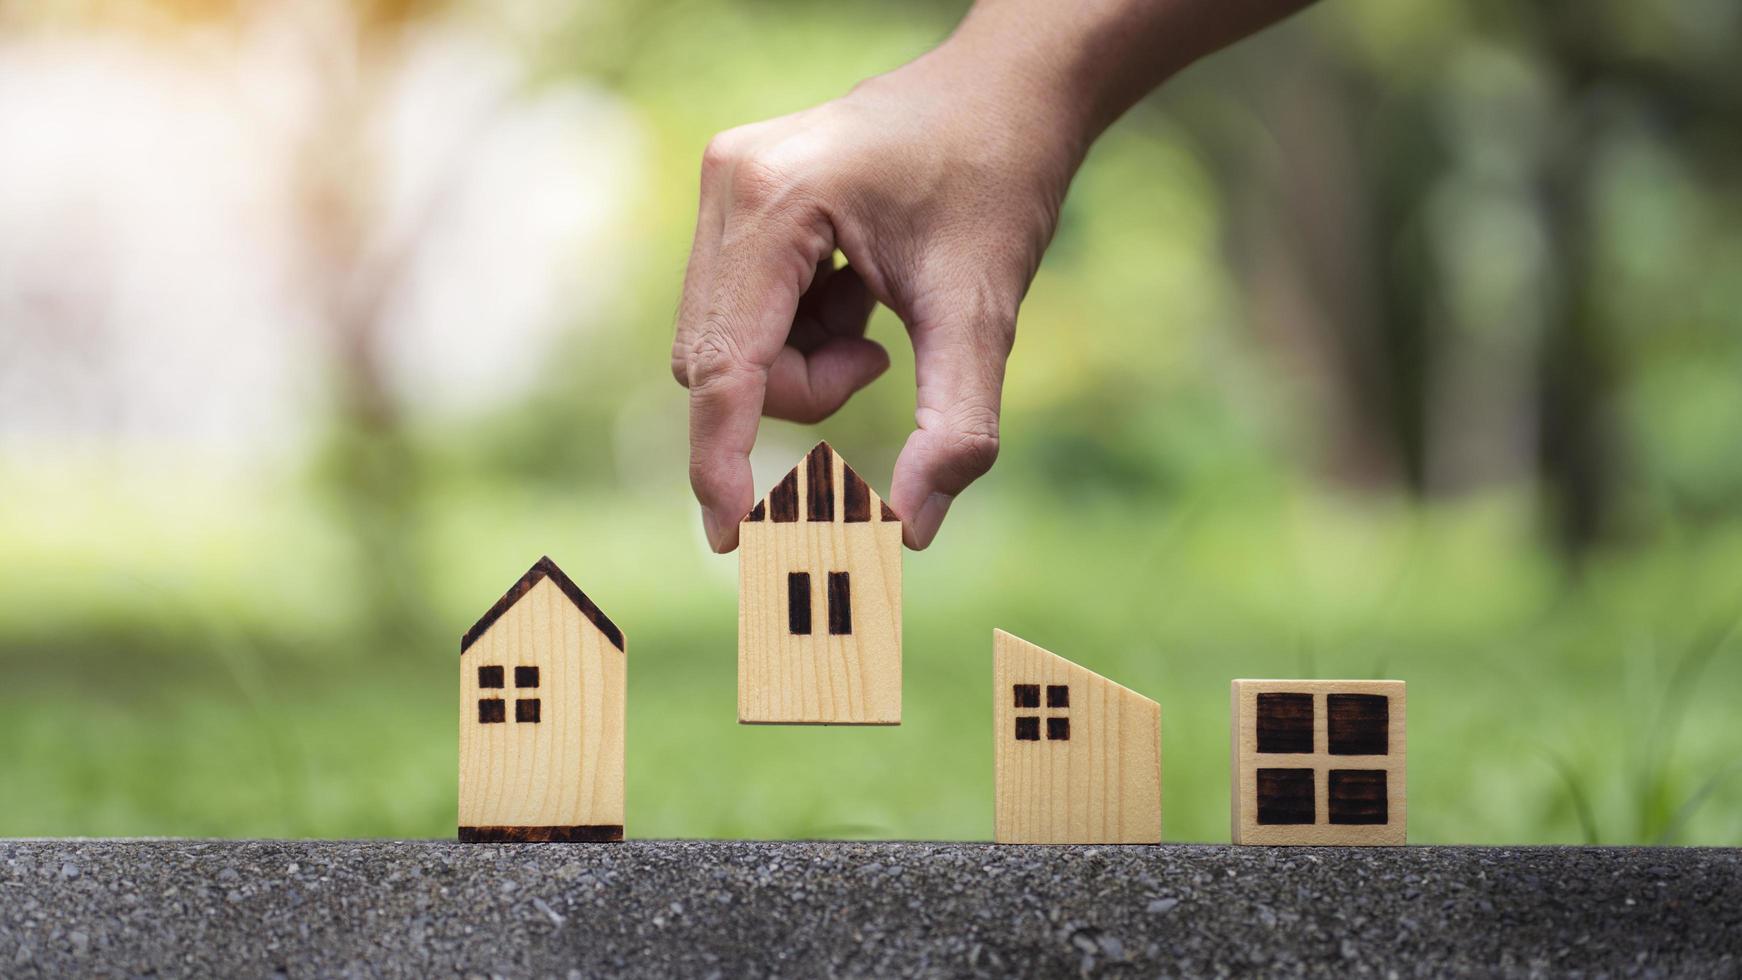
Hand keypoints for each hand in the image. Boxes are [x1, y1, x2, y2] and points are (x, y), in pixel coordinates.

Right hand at [671, 41, 1087, 551]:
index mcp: (772, 201)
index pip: (722, 365)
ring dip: (802, 366)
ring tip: (876, 323)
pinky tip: (857, 292)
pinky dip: (800, 333)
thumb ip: (956, 426)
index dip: (722, 461)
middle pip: (717, 362)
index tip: (733, 540)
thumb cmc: (999, 181)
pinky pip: (740, 311)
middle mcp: (727, 184)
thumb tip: (908, 532)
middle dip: (799, 393)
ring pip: (725, 343)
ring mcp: (724, 185)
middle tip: (879, 366)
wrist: (1010, 89)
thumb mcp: (983, 310)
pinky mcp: (736, 197)